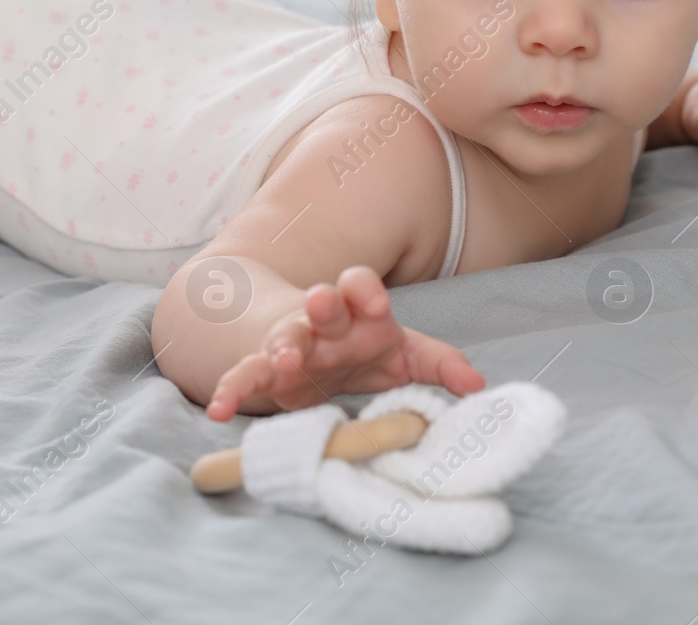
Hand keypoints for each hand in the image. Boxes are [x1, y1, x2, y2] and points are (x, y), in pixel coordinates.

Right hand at [205, 265, 485, 421]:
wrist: (303, 345)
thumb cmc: (359, 348)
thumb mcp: (401, 354)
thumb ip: (438, 364)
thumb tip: (477, 385)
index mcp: (358, 310)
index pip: (361, 286)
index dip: (366, 289)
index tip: (376, 300)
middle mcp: (322, 322)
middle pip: (322, 306)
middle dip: (323, 304)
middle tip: (321, 303)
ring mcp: (290, 344)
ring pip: (284, 338)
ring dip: (284, 345)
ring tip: (285, 359)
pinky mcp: (264, 372)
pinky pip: (244, 378)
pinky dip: (230, 391)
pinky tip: (219, 411)